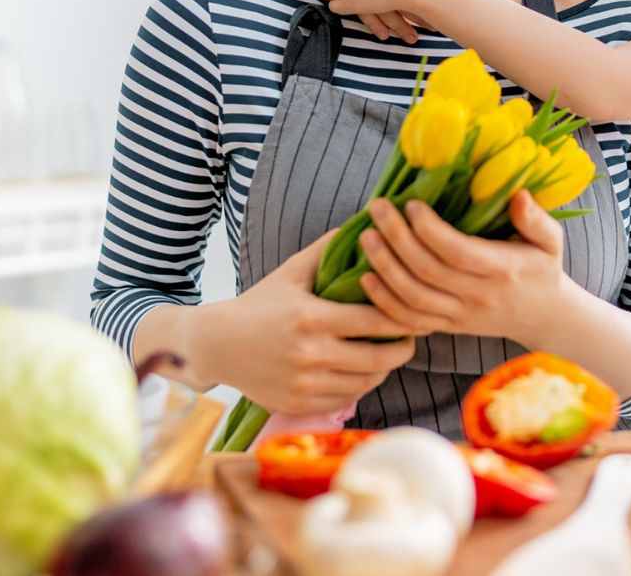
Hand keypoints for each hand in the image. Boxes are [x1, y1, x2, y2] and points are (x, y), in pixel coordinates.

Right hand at [179, 231, 419, 414]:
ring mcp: (305, 383)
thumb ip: (327, 250)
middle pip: (378, 359)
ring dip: (383, 370)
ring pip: (365, 383)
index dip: (402, 321)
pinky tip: (363, 372)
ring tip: (389, 355)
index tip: (413, 316)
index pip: (375, 322)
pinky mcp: (298, 403)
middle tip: (410, 340)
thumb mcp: (291, 272)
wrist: (217, 345)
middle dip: (402, 350)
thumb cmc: (259, 303)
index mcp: (313, 318)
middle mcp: (311, 354)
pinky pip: (344, 399)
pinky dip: (359, 387)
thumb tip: (362, 226)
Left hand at [357, 192, 570, 344]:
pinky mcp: (448, 327)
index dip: (429, 229)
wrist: (543, 316)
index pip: (458, 252)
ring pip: (413, 298)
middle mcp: (479, 296)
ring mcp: (461, 316)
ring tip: (367, 236)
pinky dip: (384, 302)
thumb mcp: (550, 241)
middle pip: (428, 272)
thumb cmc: (542, 268)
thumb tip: (519, 196)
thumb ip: (536, 219)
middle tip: (378, 209)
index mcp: (502, 270)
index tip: (411, 204)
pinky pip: (410, 321)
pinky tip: (366, 278)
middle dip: (397, 239)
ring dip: (385, 267)